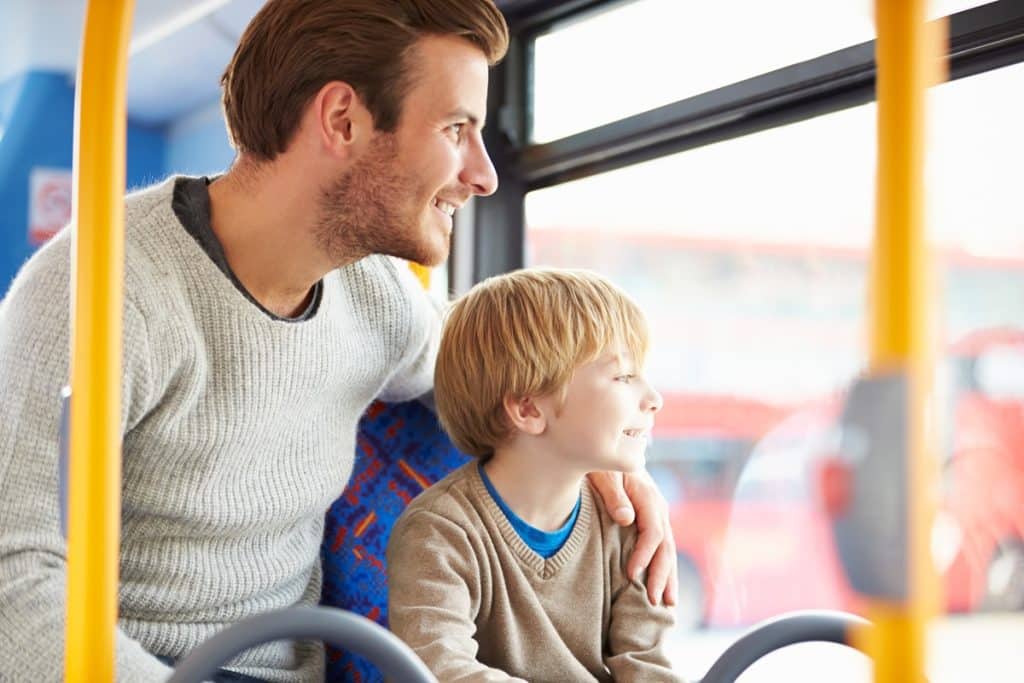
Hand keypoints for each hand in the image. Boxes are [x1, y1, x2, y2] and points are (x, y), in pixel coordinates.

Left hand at [587, 470, 677, 605]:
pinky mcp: (652, 520)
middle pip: (665, 545)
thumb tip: (626, 519)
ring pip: (668, 549)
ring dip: (668, 576)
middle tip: (655, 600)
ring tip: (668, 603)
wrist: (610, 448)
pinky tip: (664, 586)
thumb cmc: (603, 461)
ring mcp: (658, 514)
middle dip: (662, 574)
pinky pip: (662, 547)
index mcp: (647, 495)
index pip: (652, 532)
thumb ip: (614, 495)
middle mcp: (658, 507)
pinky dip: (664, 568)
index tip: (632, 574)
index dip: (644, 555)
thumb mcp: (605, 473)